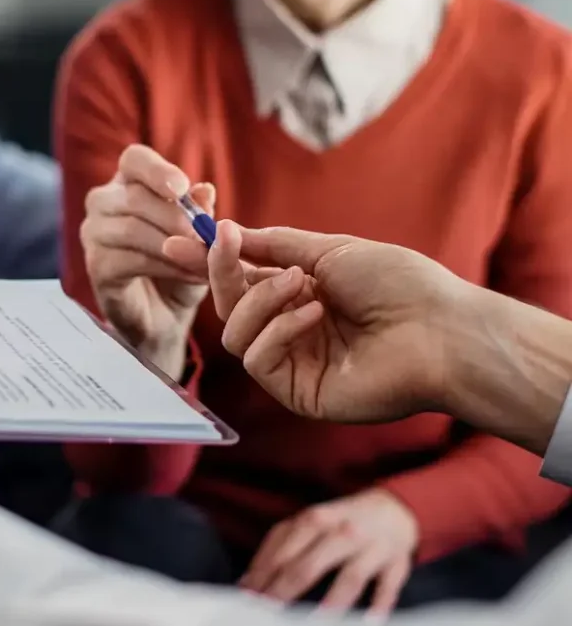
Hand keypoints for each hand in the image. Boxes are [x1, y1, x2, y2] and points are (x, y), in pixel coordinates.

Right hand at [81, 144, 213, 376]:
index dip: (157, 170)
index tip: (182, 187)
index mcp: (128, 183)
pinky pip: (131, 260)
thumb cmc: (179, 266)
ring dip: (175, 246)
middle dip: (176, 218)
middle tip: (208, 238)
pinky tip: (192, 275)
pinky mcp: (96, 267)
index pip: (134, 159)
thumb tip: (204, 190)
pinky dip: (167, 267)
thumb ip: (199, 213)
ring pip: (132, 229)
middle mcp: (103, 203)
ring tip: (207, 261)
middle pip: (134, 196)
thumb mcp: (197, 237)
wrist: (165, 316)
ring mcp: (94, 235)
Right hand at [164, 222, 467, 422]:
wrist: (441, 328)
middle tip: (224, 245)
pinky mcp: (297, 392)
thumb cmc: (398, 284)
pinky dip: (279, 329)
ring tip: (302, 284)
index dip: (212, 262)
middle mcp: (291, 331)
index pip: (242, 282)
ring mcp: (293, 364)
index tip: (185, 239)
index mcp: (300, 297)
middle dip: (222, 275)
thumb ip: (273, 246)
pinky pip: (257, 358)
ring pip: (235, 334)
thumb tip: (227, 233)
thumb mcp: (328, 250)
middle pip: (229, 308)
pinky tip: (314, 314)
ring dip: (260, 301)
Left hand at [240, 489, 417, 615]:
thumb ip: (279, 546)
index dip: (263, 576)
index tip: (247, 599)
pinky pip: (388, 585)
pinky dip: (380, 604)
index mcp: (316, 520)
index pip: (284, 551)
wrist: (394, 508)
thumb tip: (247, 582)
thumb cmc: (341, 521)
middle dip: (285, 591)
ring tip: (315, 625)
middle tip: (268, 615)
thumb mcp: (309, 522)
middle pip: (309, 565)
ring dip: (333, 601)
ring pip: (351, 577)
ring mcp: (372, 548)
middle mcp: (343, 532)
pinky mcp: (396, 563)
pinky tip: (368, 624)